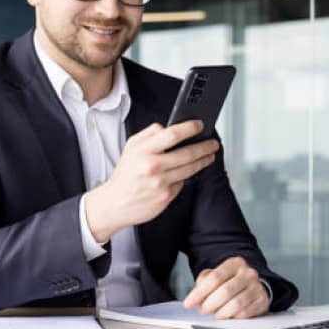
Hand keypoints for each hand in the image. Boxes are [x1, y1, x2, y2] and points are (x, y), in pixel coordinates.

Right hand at [83, 120, 218, 242]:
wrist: (115, 203)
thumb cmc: (125, 174)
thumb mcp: (131, 147)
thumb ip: (149, 134)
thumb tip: (169, 127)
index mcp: (143, 151)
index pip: (172, 134)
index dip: (190, 128)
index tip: (199, 125)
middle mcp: (153, 166)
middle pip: (187, 153)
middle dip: (205, 147)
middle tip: (213, 143)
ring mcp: (160, 183)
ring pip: (190, 168)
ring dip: (203, 160)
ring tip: (209, 156)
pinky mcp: (166, 196)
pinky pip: (182, 183)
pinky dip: (184, 177)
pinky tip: (184, 173)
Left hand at [183, 256, 268, 318]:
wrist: (252, 285)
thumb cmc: (230, 281)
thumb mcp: (216, 275)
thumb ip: (204, 281)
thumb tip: (196, 295)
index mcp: (235, 263)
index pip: (215, 277)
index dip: (199, 293)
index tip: (188, 303)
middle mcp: (248, 273)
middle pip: (225, 291)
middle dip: (210, 304)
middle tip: (203, 310)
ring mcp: (257, 287)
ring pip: (236, 304)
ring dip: (221, 313)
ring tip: (215, 314)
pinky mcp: (262, 301)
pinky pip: (245, 313)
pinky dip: (234, 317)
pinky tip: (228, 316)